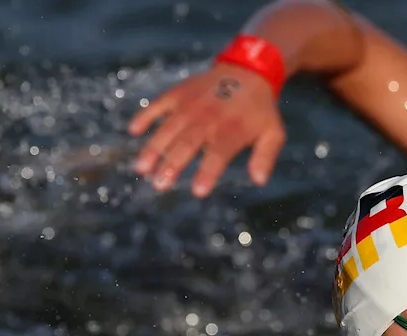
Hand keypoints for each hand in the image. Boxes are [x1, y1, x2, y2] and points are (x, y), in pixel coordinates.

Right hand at [128, 64, 285, 196]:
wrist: (247, 71)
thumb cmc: (259, 111)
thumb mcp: (273, 133)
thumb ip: (265, 157)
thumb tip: (259, 181)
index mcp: (232, 131)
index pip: (218, 155)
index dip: (207, 173)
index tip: (198, 192)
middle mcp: (208, 119)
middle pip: (187, 145)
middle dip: (172, 166)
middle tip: (159, 186)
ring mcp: (190, 105)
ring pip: (168, 129)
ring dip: (153, 149)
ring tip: (141, 169)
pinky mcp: (177, 94)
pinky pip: (158, 105)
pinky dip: (145, 116)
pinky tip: (133, 131)